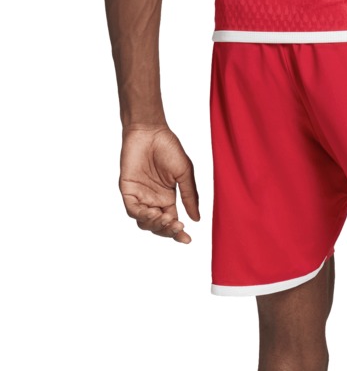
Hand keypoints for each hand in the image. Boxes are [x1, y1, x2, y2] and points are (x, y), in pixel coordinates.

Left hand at [119, 125, 199, 243]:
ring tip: (165, 218)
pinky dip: (142, 215)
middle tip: (176, 225)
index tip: (187, 239)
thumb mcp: (185, 174)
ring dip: (156, 225)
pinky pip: (132, 210)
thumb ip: (189, 196)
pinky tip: (152, 213)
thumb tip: (196, 219)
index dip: (178, 234)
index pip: (172, 223)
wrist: (151, 130)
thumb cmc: (169, 148)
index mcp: (167, 199)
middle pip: (158, 227)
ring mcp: (139, 196)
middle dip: (168, 231)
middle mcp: (153, 200)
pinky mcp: (127, 190)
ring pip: (144, 222)